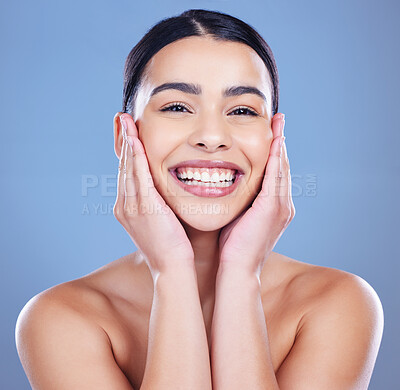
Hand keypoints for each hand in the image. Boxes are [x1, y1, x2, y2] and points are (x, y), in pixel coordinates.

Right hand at [113, 114, 194, 278]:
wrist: (172, 267)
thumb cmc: (172, 246)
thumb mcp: (159, 221)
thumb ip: (156, 203)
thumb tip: (162, 189)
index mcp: (127, 208)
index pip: (126, 173)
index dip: (126, 152)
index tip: (127, 132)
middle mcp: (124, 205)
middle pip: (123, 166)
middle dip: (122, 141)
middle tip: (122, 118)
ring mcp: (131, 207)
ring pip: (128, 167)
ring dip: (127, 142)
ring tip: (125, 121)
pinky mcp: (143, 207)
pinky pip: (138, 175)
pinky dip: (136, 156)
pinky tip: (135, 139)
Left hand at [218, 113, 294, 276]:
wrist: (237, 268)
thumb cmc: (233, 246)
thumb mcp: (238, 217)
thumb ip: (240, 201)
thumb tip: (224, 185)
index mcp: (274, 207)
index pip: (275, 173)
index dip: (274, 152)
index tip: (271, 132)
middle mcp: (283, 204)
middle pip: (282, 166)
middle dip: (280, 142)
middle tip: (278, 120)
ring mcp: (281, 206)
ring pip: (282, 167)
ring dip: (280, 143)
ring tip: (278, 122)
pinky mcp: (273, 207)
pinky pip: (276, 175)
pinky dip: (276, 156)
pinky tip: (275, 139)